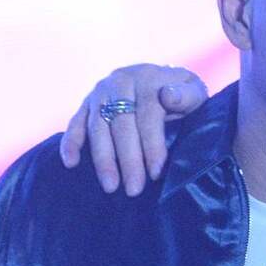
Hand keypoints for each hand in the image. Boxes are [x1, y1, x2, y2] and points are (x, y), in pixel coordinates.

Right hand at [59, 64, 208, 195]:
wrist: (163, 81)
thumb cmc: (183, 94)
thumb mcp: (194, 91)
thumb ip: (186, 95)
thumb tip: (168, 95)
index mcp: (149, 76)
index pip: (148, 114)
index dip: (152, 144)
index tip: (156, 172)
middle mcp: (121, 80)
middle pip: (121, 124)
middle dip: (128, 159)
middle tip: (134, 189)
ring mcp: (100, 91)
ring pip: (98, 127)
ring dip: (102, 159)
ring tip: (110, 187)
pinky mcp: (87, 102)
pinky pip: (75, 123)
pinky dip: (70, 142)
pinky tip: (71, 163)